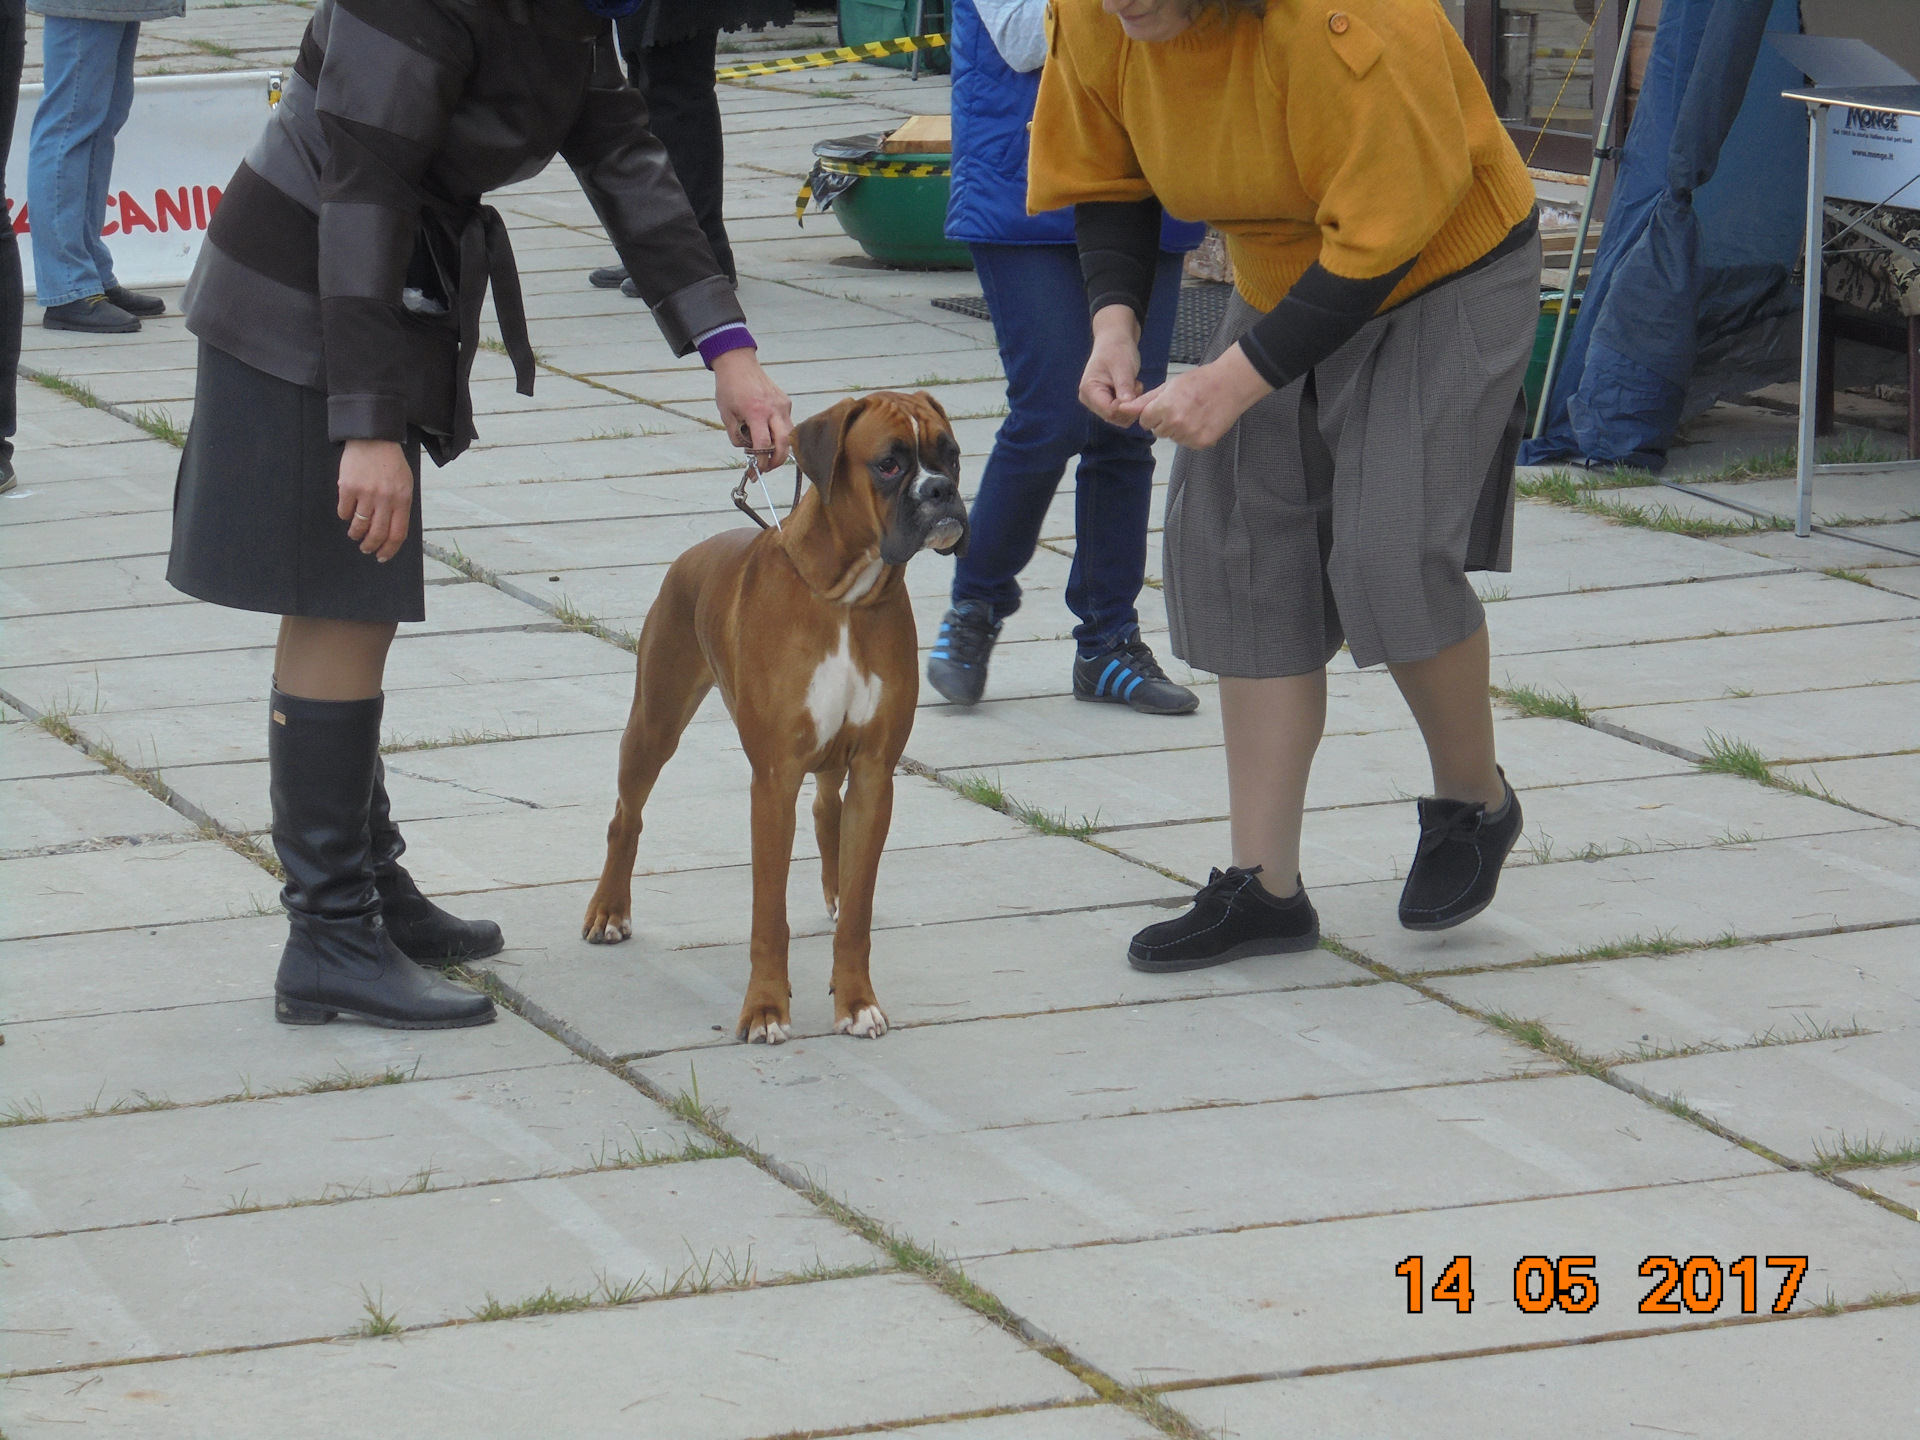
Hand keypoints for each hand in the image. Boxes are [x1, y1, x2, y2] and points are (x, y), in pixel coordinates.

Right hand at [337, 439, 413, 562]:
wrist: (373, 439)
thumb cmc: (390, 464)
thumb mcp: (405, 484)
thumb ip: (400, 507)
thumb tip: (392, 533)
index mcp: (402, 499)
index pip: (397, 533)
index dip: (389, 550)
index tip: (382, 556)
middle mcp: (385, 498)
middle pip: (378, 533)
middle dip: (370, 546)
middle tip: (366, 549)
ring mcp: (366, 493)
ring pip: (359, 525)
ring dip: (356, 534)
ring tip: (355, 535)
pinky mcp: (348, 487)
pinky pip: (344, 511)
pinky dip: (345, 516)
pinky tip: (347, 514)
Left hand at [714, 349, 793, 467]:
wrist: (738, 362)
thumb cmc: (729, 387)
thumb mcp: (726, 414)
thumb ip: (736, 435)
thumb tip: (747, 449)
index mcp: (756, 412)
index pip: (763, 445)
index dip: (761, 462)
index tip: (756, 471)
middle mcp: (773, 409)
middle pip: (784, 443)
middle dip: (777, 460)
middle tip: (767, 468)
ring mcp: (783, 405)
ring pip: (789, 435)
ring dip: (780, 448)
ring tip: (767, 454)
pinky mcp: (786, 401)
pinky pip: (786, 423)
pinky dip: (779, 432)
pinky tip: (768, 432)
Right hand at [1079, 304, 1143, 424]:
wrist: (1115, 339)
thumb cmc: (1117, 349)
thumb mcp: (1122, 366)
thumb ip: (1124, 387)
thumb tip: (1128, 406)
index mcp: (1089, 390)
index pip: (1109, 412)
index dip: (1126, 408)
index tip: (1136, 390)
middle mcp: (1089, 400)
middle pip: (1113, 417)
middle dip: (1129, 406)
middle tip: (1136, 385)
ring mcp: (1096, 402)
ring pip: (1118, 417)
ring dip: (1130, 404)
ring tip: (1133, 385)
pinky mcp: (1105, 402)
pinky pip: (1120, 412)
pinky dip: (1129, 403)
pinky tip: (1131, 388)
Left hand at [1121, 343, 1273, 449]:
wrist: (1230, 384)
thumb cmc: (1200, 381)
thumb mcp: (1169, 386)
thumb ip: (1145, 401)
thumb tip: (1122, 409)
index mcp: (1164, 407)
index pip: (1145, 421)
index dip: (1153, 413)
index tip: (1165, 405)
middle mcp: (1176, 423)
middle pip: (1158, 431)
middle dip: (1165, 421)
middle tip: (1183, 407)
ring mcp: (1190, 434)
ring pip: (1173, 438)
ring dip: (1179, 429)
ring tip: (1194, 413)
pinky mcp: (1202, 442)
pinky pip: (1188, 443)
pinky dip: (1193, 435)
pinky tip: (1202, 421)